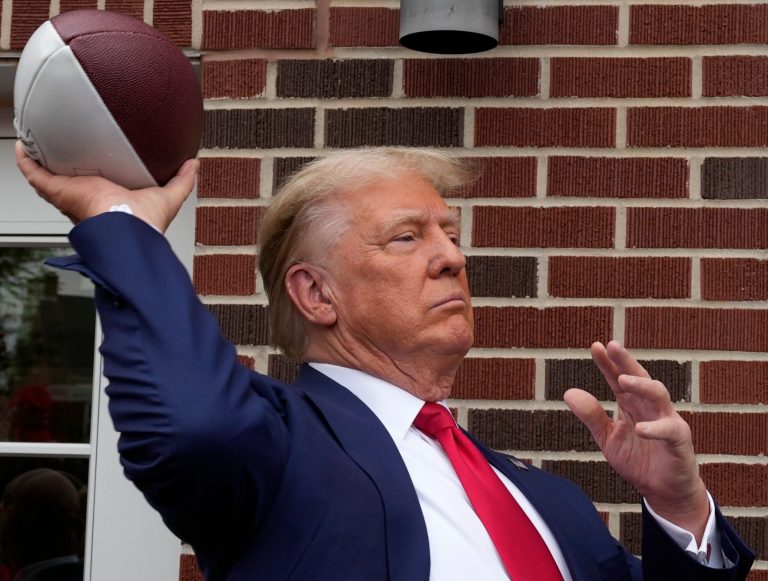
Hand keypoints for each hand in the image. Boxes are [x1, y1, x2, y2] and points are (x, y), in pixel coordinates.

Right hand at [15, 141, 198, 232]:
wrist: (128, 230)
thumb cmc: (146, 223)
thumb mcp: (169, 196)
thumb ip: (182, 181)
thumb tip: (194, 163)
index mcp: (112, 199)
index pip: (98, 187)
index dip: (93, 175)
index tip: (94, 159)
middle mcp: (89, 199)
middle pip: (70, 183)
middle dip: (64, 168)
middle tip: (60, 148)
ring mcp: (71, 195)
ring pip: (50, 179)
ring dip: (41, 162)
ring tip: (37, 143)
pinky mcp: (60, 192)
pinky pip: (35, 176)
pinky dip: (26, 162)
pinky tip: (22, 148)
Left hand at [564, 340, 709, 541]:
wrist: (664, 492)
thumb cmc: (638, 461)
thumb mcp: (608, 438)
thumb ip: (591, 416)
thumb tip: (568, 393)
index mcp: (631, 404)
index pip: (618, 379)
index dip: (608, 363)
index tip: (595, 346)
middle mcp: (650, 407)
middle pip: (640, 377)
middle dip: (626, 361)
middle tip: (612, 345)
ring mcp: (667, 420)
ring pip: (658, 395)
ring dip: (641, 386)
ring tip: (622, 381)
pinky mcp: (680, 441)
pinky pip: (669, 430)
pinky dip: (655, 428)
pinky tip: (640, 429)